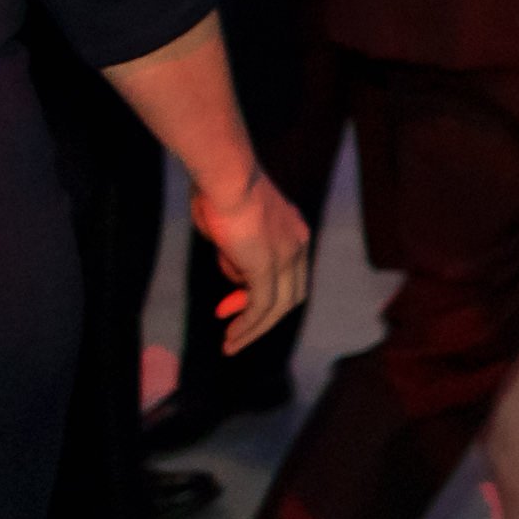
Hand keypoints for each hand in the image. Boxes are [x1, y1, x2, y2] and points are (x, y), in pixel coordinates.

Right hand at [189, 168, 311, 355]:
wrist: (226, 173)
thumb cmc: (220, 189)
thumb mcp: (231, 224)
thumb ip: (236, 248)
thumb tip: (234, 264)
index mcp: (293, 231)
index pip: (287, 273)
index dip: (260, 292)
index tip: (231, 302)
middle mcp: (298, 244)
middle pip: (290, 293)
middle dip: (260, 314)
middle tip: (232, 327)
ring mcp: (287, 255)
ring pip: (278, 306)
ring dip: (255, 329)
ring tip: (231, 345)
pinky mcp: (269, 264)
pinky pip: (262, 305)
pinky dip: (249, 325)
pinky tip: (233, 337)